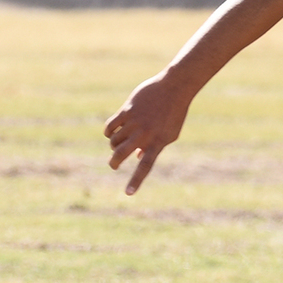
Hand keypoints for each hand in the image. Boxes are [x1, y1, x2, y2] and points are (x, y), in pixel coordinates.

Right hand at [104, 73, 192, 194]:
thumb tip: (138, 157)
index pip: (145, 166)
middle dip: (114, 162)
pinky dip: (108, 132)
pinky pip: (110, 127)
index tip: (128, 193)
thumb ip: (154, 147)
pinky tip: (111, 133)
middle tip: (114, 165)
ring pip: (114, 141)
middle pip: (121, 154)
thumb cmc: (174, 113)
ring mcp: (134, 122)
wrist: (174, 89)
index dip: (136, 180)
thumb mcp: (170, 133)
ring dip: (114, 145)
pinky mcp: (126, 111)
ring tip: (118, 144)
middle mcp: (145, 134)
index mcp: (158, 142)